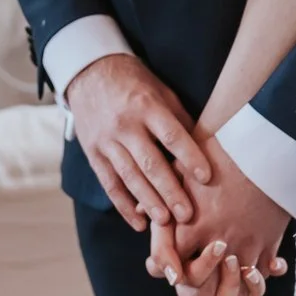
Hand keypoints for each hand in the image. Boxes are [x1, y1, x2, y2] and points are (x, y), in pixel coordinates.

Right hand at [64, 53, 211, 231]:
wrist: (89, 73)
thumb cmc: (135, 83)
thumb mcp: (161, 91)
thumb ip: (179, 119)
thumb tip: (205, 147)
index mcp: (147, 106)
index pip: (172, 135)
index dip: (189, 157)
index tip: (206, 177)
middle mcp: (125, 125)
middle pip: (150, 163)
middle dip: (169, 191)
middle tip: (186, 214)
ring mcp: (106, 141)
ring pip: (129, 177)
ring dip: (148, 202)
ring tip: (165, 222)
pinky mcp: (93, 153)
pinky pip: (109, 183)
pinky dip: (123, 205)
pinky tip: (138, 222)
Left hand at [146, 133, 290, 295]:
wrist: (260, 141)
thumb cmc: (218, 148)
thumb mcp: (182, 167)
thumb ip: (160, 194)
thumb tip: (141, 209)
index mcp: (189, 227)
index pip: (169, 269)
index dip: (169, 271)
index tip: (174, 268)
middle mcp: (215, 242)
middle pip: (199, 290)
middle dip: (198, 286)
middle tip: (202, 271)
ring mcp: (243, 245)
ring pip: (235, 293)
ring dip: (231, 287)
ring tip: (232, 269)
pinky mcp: (269, 242)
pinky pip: (265, 275)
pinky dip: (262, 276)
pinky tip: (261, 266)